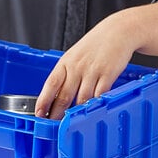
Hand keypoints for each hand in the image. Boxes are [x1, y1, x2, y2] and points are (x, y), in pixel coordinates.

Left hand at [35, 3, 157, 118]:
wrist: (118, 31)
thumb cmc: (95, 46)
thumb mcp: (75, 56)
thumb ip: (66, 74)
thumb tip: (56, 96)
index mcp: (65, 63)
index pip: (50, 84)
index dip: (43, 101)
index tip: (39, 114)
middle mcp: (76, 67)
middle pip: (64, 95)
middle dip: (56, 113)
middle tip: (52, 126)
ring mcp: (92, 71)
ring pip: (81, 98)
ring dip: (76, 113)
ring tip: (70, 125)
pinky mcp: (108, 74)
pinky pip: (99, 95)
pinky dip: (95, 106)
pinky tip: (91, 113)